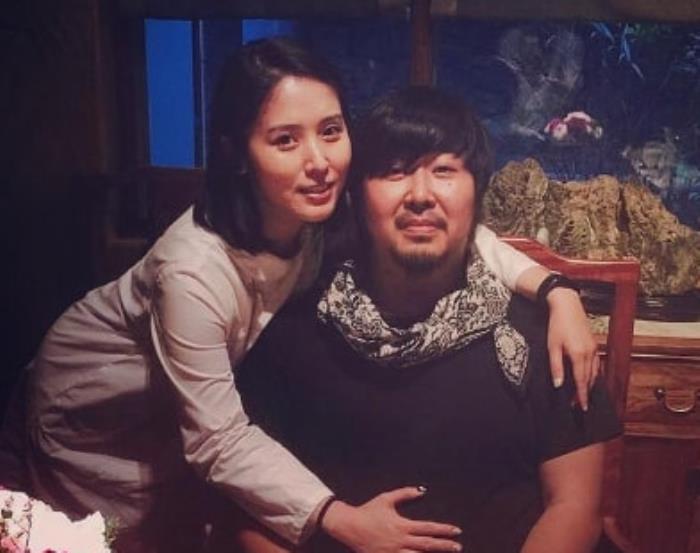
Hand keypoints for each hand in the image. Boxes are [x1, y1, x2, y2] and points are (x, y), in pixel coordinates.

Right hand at [321, 487, 461, 552]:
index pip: (427, 528)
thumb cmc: (368, 511)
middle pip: (427, 545)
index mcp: (401, 525)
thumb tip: (422, 490)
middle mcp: (399, 540)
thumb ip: (405, 494)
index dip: (443, 529)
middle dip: (444, 546)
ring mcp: (393, 552)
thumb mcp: (386, 499)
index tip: (456, 530)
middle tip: (458, 546)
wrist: (348, 525)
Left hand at [546, 288, 600, 410]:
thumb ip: (556, 367)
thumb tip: (559, 385)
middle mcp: (590, 353)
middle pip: (589, 379)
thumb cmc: (557, 325)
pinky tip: (589, 378)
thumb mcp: (552, 346)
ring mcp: (594, 348)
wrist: (568, 306)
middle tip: (578, 404)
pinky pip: (597, 364)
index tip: (582, 407)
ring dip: (589, 385)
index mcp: (579, 355)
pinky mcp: (594, 344)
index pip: (581, 381)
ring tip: (582, 394)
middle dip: (584, 393)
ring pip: (594, 372)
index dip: (581, 395)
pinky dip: (593, 374)